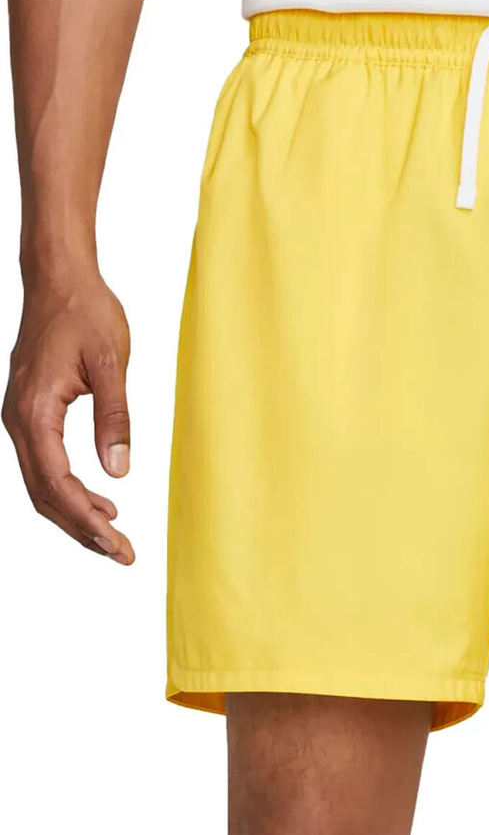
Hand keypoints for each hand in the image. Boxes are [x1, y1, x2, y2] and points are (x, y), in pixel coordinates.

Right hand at [3, 263, 134, 563]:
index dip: (87, 519)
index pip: (57, 483)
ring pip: (42, 484)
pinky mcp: (31, 413)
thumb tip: (119, 471)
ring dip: (76, 514)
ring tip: (114, 537)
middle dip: (82, 529)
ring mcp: (21, 417)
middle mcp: (19, 419)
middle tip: (123, 554)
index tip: (119, 543)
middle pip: (44, 494)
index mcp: (35, 411)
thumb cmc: (86, 314)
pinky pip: (45, 464)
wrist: (60, 280)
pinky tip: (101, 502)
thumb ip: (115, 417)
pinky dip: (69, 490)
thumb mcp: (112, 363)